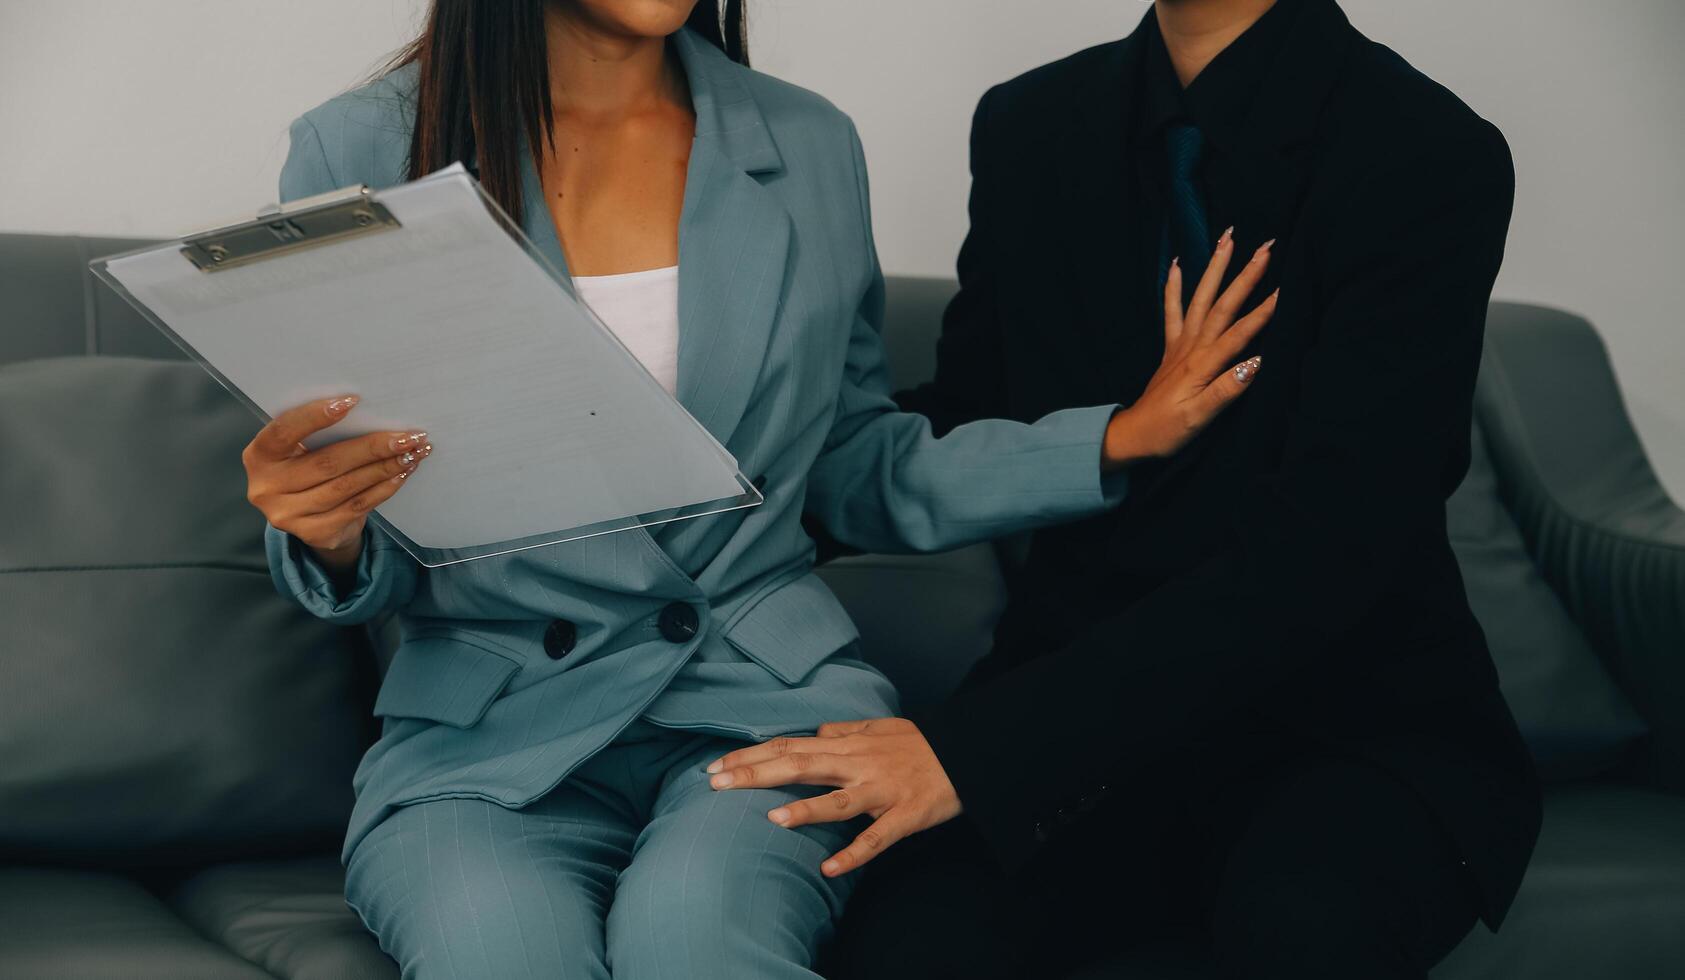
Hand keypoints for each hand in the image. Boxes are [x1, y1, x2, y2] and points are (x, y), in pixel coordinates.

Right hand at [242, 395, 429, 570]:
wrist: (311, 519)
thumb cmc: (308, 470)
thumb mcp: (301, 450)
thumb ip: (320, 435)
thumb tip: (369, 412)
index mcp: (259, 456)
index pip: (284, 431)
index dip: (316, 416)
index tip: (352, 401)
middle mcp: (267, 488)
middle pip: (327, 462)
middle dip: (372, 447)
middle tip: (407, 436)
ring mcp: (288, 515)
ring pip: (347, 486)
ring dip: (385, 468)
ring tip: (412, 454)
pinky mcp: (314, 534)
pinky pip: (357, 506)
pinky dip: (384, 488)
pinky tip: (402, 474)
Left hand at [706, 717, 960, 876]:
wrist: (969, 755)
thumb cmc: (921, 743)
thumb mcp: (879, 727)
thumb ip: (845, 729)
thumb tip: (816, 731)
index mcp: (849, 745)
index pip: (791, 746)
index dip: (752, 755)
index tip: (717, 765)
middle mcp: (859, 765)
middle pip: (801, 766)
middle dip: (756, 774)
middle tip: (716, 783)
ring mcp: (881, 791)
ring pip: (838, 801)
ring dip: (805, 809)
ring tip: (771, 817)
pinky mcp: (905, 815)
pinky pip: (877, 837)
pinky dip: (854, 853)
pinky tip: (830, 868)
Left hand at [1101, 229, 1278, 468]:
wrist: (1133, 434)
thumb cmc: (1168, 431)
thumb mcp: (1199, 418)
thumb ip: (1226, 390)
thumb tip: (1255, 364)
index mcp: (1204, 364)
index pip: (1241, 333)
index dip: (1265, 311)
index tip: (1287, 288)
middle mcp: (1192, 348)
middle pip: (1223, 305)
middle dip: (1246, 275)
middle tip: (1266, 247)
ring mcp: (1180, 344)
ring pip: (1201, 298)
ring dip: (1215, 267)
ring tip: (1228, 239)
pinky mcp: (1171, 348)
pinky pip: (1171, 311)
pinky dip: (1174, 286)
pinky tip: (1178, 265)